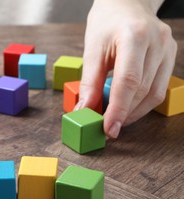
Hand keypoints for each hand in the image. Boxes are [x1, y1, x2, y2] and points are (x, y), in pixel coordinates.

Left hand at [77, 0, 176, 137]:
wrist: (126, 4)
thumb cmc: (106, 24)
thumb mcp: (91, 49)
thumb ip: (89, 82)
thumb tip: (84, 111)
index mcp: (134, 36)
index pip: (128, 81)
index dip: (118, 109)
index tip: (108, 129)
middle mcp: (157, 42)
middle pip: (142, 90)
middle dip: (123, 113)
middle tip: (106, 127)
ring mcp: (168, 48)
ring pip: (154, 94)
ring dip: (133, 112)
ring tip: (115, 119)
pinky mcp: (171, 55)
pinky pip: (159, 88)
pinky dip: (142, 103)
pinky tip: (127, 108)